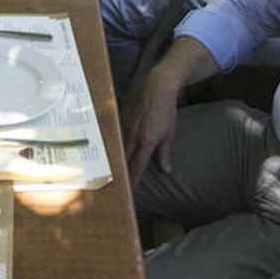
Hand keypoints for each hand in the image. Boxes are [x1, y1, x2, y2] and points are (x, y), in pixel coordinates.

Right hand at [120, 67, 181, 186]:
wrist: (158, 86)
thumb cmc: (166, 110)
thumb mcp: (169, 133)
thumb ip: (165, 153)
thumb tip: (166, 170)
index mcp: (146, 141)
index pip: (137, 166)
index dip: (133, 180)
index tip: (129, 191)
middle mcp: (133, 135)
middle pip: (124, 159)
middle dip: (120, 172)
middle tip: (116, 185)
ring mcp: (125, 125)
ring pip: (117, 147)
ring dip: (115, 158)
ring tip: (110, 170)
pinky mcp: (121, 117)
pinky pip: (115, 134)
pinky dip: (113, 143)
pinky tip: (109, 148)